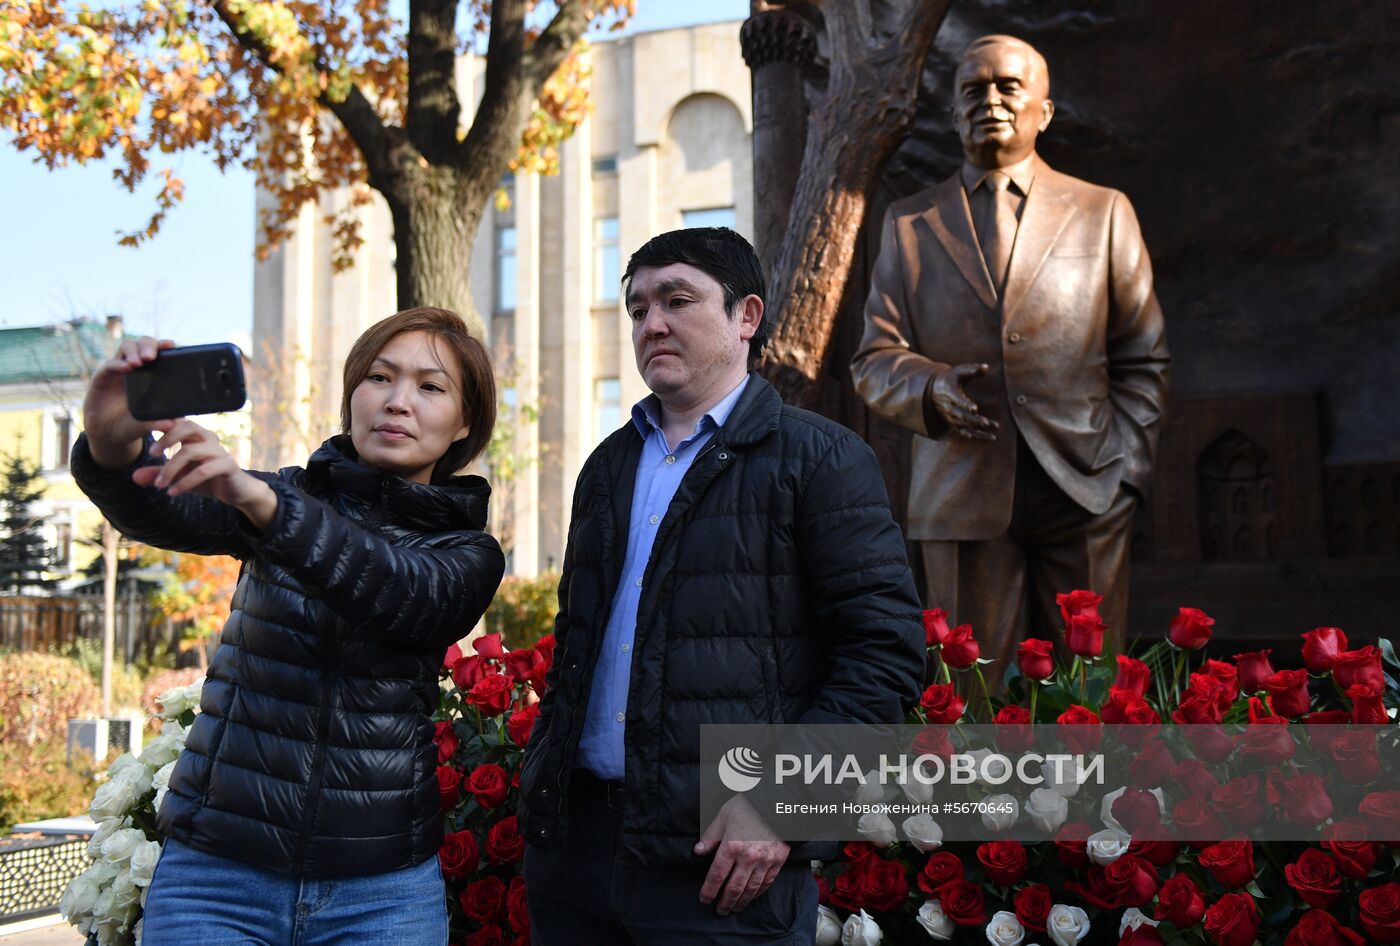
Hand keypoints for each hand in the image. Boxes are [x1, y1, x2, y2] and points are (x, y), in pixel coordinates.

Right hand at [82, 336, 174, 467]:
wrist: (107, 432)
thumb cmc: (132, 424)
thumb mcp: (146, 424)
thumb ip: (158, 423)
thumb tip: (173, 424)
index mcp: (153, 373)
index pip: (160, 352)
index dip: (165, 346)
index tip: (170, 345)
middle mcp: (137, 367)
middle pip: (144, 343)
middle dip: (149, 345)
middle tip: (151, 356)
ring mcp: (120, 368)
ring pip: (127, 346)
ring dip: (134, 351)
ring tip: (138, 362)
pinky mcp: (103, 375)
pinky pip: (110, 364)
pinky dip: (117, 363)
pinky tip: (125, 367)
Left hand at [132, 419, 278, 528]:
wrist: (237, 492)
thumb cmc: (208, 480)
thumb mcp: (179, 477)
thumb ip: (158, 475)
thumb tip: (134, 477)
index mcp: (197, 437)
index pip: (179, 421)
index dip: (163, 422)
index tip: (144, 429)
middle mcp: (209, 439)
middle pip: (188, 426)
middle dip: (167, 438)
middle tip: (152, 453)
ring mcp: (219, 451)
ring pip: (190, 452)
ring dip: (171, 468)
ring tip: (160, 485)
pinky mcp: (227, 465)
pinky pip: (203, 470)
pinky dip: (185, 482)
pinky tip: (173, 492)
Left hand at [694, 795, 788, 914]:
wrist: (777, 800)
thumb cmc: (748, 805)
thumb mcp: (723, 816)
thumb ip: (710, 836)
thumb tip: (698, 851)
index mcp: (731, 846)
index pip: (716, 876)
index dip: (708, 891)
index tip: (704, 899)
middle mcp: (748, 857)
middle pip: (733, 888)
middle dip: (725, 902)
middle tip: (719, 911)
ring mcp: (765, 860)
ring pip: (750, 889)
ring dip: (741, 902)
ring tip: (734, 908)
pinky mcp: (778, 860)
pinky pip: (767, 883)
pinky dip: (758, 893)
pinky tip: (752, 897)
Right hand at [929, 363, 997, 440]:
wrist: (934, 390)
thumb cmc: (950, 378)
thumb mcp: (959, 372)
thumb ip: (973, 370)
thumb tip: (986, 367)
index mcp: (949, 394)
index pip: (957, 401)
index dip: (965, 405)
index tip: (975, 408)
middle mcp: (949, 408)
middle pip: (961, 416)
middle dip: (973, 420)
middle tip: (986, 422)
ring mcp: (951, 418)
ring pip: (965, 427)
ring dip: (978, 429)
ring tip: (994, 427)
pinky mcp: (955, 424)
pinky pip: (967, 433)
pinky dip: (978, 437)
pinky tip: (992, 438)